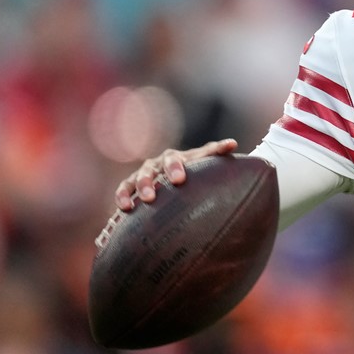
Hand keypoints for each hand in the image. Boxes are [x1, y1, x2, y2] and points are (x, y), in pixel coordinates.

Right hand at [114, 139, 237, 210]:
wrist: (181, 177)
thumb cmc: (196, 170)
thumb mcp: (206, 161)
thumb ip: (217, 152)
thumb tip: (232, 143)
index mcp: (175, 158)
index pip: (175, 160)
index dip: (175, 168)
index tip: (179, 180)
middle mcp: (156, 164)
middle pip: (150, 171)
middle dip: (149, 183)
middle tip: (151, 197)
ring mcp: (142, 175)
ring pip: (133, 180)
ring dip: (132, 192)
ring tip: (131, 206)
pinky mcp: (131, 186)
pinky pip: (124, 190)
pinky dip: (121, 198)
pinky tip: (123, 210)